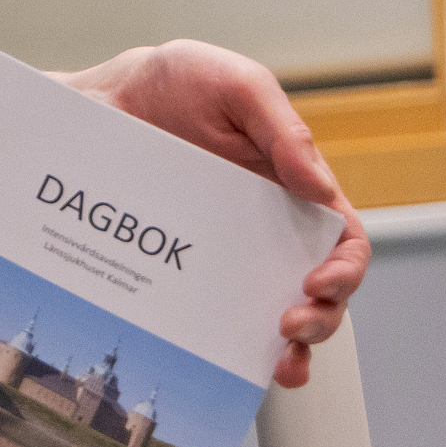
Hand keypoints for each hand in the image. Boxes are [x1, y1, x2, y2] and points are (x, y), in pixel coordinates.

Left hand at [59, 39, 370, 387]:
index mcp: (294, 188)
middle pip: (317, 292)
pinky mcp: (179, 265)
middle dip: (320, 320)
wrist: (100, 99)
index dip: (345, 270)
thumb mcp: (235, 85)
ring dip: (285, 351)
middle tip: (289, 326)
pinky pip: (204, 313)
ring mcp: (222, 253)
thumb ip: (283, 128)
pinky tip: (218, 361)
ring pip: (266, 316)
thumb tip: (322, 189)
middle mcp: (266, 229)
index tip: (318, 284)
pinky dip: (220, 345)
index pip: (342, 241)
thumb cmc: (177, 82)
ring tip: (274, 364)